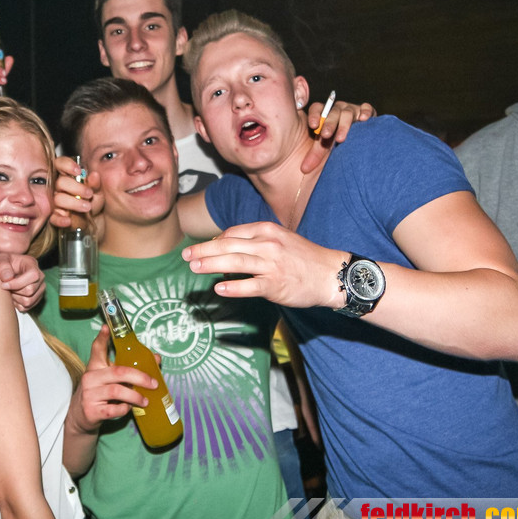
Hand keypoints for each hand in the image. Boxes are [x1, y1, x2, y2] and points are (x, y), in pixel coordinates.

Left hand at [0, 252, 44, 311]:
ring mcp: (40, 289)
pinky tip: (13, 296)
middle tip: (5, 287)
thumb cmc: (5, 262)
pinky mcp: (36, 299)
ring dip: (15, 299)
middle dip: (14, 291)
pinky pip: (26, 308)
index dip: (17, 283)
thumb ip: (2, 266)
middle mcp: (40, 277)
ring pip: (28, 302)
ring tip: (9, 291)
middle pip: (30, 291)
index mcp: (32, 265)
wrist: (8, 268)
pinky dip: (16, 304)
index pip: (33, 276)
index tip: (3, 284)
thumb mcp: (1, 258)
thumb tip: (7, 278)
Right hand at [50, 155, 103, 229]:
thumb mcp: (98, 192)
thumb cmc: (92, 201)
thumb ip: (96, 184)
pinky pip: (53, 218)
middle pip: (60, 182)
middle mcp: (59, 187)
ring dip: (74, 203)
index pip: (59, 164)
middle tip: (89, 194)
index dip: (66, 165)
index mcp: (67, 176)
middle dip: (76, 187)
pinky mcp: (56, 216)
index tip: (78, 171)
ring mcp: (55, 202)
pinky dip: (60, 219)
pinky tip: (68, 220)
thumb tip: (94, 175)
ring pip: (58, 199)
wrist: (94, 219)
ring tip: (87, 207)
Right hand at [68, 326, 156, 433]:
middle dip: (139, 377)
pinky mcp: (91, 411)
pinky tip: (127, 408)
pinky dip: (124, 409)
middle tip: (153, 383)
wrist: (80, 417)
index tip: (106, 327)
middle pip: (118, 372)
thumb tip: (156, 359)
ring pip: (117, 391)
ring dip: (135, 396)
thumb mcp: (109, 379)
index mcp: (95, 366)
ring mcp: (89, 394)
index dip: (102, 338)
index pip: (97, 349)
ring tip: (144, 400)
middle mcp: (90, 378)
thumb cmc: (100, 394)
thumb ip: (128, 369)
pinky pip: (113, 409)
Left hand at [182, 221, 343, 307]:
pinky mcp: (275, 285)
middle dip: (204, 250)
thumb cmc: (304, 258)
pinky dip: (233, 286)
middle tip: (186, 256)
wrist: (331, 274)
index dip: (215, 241)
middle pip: (228, 245)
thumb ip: (255, 241)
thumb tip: (226, 248)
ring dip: (211, 264)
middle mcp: (267, 244)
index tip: (202, 249)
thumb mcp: (280, 239)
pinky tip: (218, 288)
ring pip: (235, 262)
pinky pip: (250, 285)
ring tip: (194, 267)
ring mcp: (271, 264)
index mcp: (267, 230)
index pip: (233, 233)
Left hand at [301, 99, 376, 172]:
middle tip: (325, 135)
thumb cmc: (336, 147)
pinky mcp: (366, 112)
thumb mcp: (324, 148)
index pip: (317, 108)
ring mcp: (352, 110)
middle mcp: (337, 111)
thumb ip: (314, 155)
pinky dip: (365, 112)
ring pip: (347, 112)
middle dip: (329, 124)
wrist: (359, 145)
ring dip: (344, 125)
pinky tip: (363, 119)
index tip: (313, 125)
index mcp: (324, 115)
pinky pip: (366, 108)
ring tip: (340, 138)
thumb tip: (304, 169)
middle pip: (332, 112)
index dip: (314, 115)